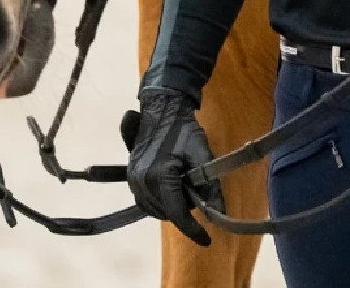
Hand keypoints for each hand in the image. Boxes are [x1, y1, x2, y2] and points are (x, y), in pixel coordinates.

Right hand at [123, 86, 225, 245]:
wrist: (162, 109)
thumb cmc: (184, 130)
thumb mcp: (202, 156)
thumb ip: (210, 187)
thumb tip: (218, 214)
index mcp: (159, 177)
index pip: (177, 213)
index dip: (193, 230)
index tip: (207, 240)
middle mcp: (141, 181)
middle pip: (166, 213)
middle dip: (183, 212)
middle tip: (197, 195)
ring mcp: (133, 179)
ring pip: (154, 209)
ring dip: (171, 208)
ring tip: (185, 190)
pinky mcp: (131, 176)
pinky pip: (145, 201)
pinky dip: (160, 202)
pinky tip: (172, 191)